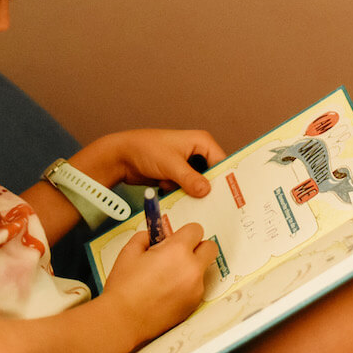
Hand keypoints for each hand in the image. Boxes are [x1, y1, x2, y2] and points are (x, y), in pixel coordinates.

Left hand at [73, 129, 225, 197]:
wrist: (121, 157)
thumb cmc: (145, 149)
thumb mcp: (170, 164)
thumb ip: (189, 178)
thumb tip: (206, 190)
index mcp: (201, 142)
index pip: (222, 162)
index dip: (226, 179)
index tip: (230, 197)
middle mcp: (197, 152)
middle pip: (213, 175)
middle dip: (211, 190)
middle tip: (218, 208)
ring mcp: (187, 165)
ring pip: (200, 184)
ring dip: (197, 196)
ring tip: (202, 210)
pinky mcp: (178, 176)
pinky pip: (188, 189)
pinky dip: (186, 197)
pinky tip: (185, 206)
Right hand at [101, 223, 219, 344]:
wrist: (123, 320)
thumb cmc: (124, 289)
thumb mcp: (129, 252)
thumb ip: (146, 237)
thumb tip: (155, 235)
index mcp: (177, 250)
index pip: (196, 229)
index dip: (185, 233)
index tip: (177, 237)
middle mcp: (191, 268)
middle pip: (210, 248)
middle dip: (197, 247)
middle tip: (180, 253)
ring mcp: (195, 288)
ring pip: (203, 270)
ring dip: (191, 268)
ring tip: (167, 277)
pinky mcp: (194, 304)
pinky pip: (197, 288)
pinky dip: (187, 286)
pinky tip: (167, 292)